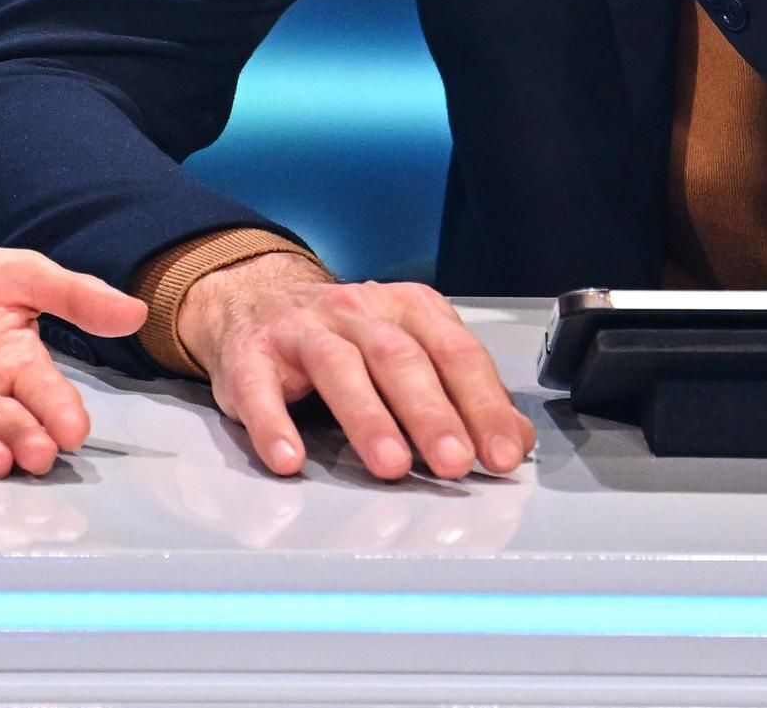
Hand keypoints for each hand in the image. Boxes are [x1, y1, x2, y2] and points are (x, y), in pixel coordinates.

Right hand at [176, 254, 533, 480]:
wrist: (257, 300)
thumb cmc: (347, 337)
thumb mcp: (412, 349)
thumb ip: (463, 392)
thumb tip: (515, 440)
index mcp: (408, 309)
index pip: (455, 353)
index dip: (482, 403)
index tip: (501, 453)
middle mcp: (358, 312)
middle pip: (400, 358)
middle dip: (432, 413)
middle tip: (455, 462)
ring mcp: (302, 330)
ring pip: (339, 367)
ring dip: (368, 418)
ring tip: (391, 465)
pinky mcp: (250, 356)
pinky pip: (260, 388)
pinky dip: (274, 424)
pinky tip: (290, 458)